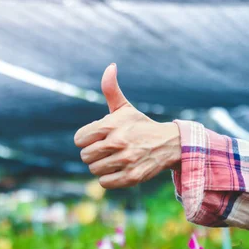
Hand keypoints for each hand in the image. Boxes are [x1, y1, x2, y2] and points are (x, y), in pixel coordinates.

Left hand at [75, 64, 181, 188]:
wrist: (169, 144)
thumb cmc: (140, 125)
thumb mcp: (125, 108)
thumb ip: (111, 89)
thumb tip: (110, 66)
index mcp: (111, 124)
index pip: (79, 139)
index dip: (86, 140)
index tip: (97, 138)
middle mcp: (118, 142)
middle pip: (85, 157)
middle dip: (93, 154)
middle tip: (106, 150)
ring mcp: (125, 160)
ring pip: (94, 170)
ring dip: (101, 166)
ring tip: (114, 159)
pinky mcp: (132, 177)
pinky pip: (104, 182)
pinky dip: (109, 178)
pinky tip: (119, 169)